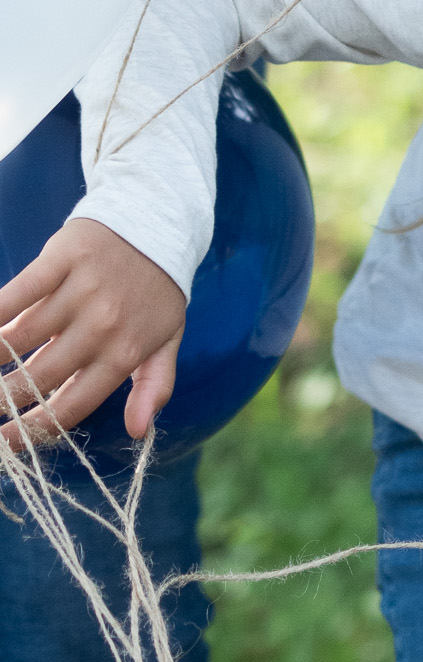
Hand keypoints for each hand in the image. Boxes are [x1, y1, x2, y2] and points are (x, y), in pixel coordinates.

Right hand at [0, 221, 184, 447]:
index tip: (5, 442)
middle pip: (36, 378)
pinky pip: (14, 294)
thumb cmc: (157, 289)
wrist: (160, 220)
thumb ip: (154, 384)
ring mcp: (82, 290)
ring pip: (18, 338)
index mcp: (126, 353)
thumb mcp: (168, 338)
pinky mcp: (63, 258)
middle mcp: (103, 325)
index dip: (31, 430)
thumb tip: (138, 431)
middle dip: (1, 400)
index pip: (70, 405)